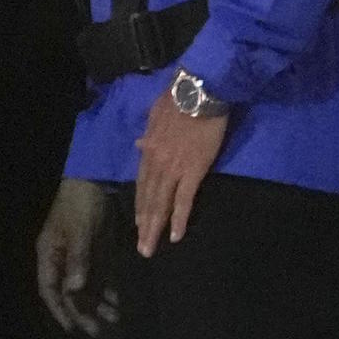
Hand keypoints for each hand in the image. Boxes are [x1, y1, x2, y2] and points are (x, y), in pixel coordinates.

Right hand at [35, 179, 117, 335]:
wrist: (94, 179)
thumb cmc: (81, 204)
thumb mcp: (79, 231)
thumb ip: (78, 260)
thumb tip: (75, 290)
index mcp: (50, 254)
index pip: (50, 289)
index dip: (59, 310)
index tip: (72, 329)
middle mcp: (62, 259)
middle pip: (70, 292)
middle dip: (83, 312)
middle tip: (100, 331)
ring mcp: (79, 255)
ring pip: (85, 287)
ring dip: (98, 303)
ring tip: (114, 319)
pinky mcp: (94, 251)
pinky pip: (98, 276)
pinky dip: (106, 289)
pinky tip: (117, 301)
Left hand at [132, 90, 232, 255]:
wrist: (200, 90)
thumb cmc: (180, 98)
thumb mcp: (156, 114)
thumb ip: (149, 133)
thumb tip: (139, 145)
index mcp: (149, 147)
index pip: (142, 182)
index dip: (140, 204)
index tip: (138, 222)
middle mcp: (156, 161)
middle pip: (148, 198)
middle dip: (144, 224)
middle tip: (142, 247)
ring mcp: (173, 168)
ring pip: (161, 203)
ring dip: (155, 227)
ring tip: (150, 247)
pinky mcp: (193, 170)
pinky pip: (183, 200)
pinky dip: (178, 219)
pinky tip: (174, 235)